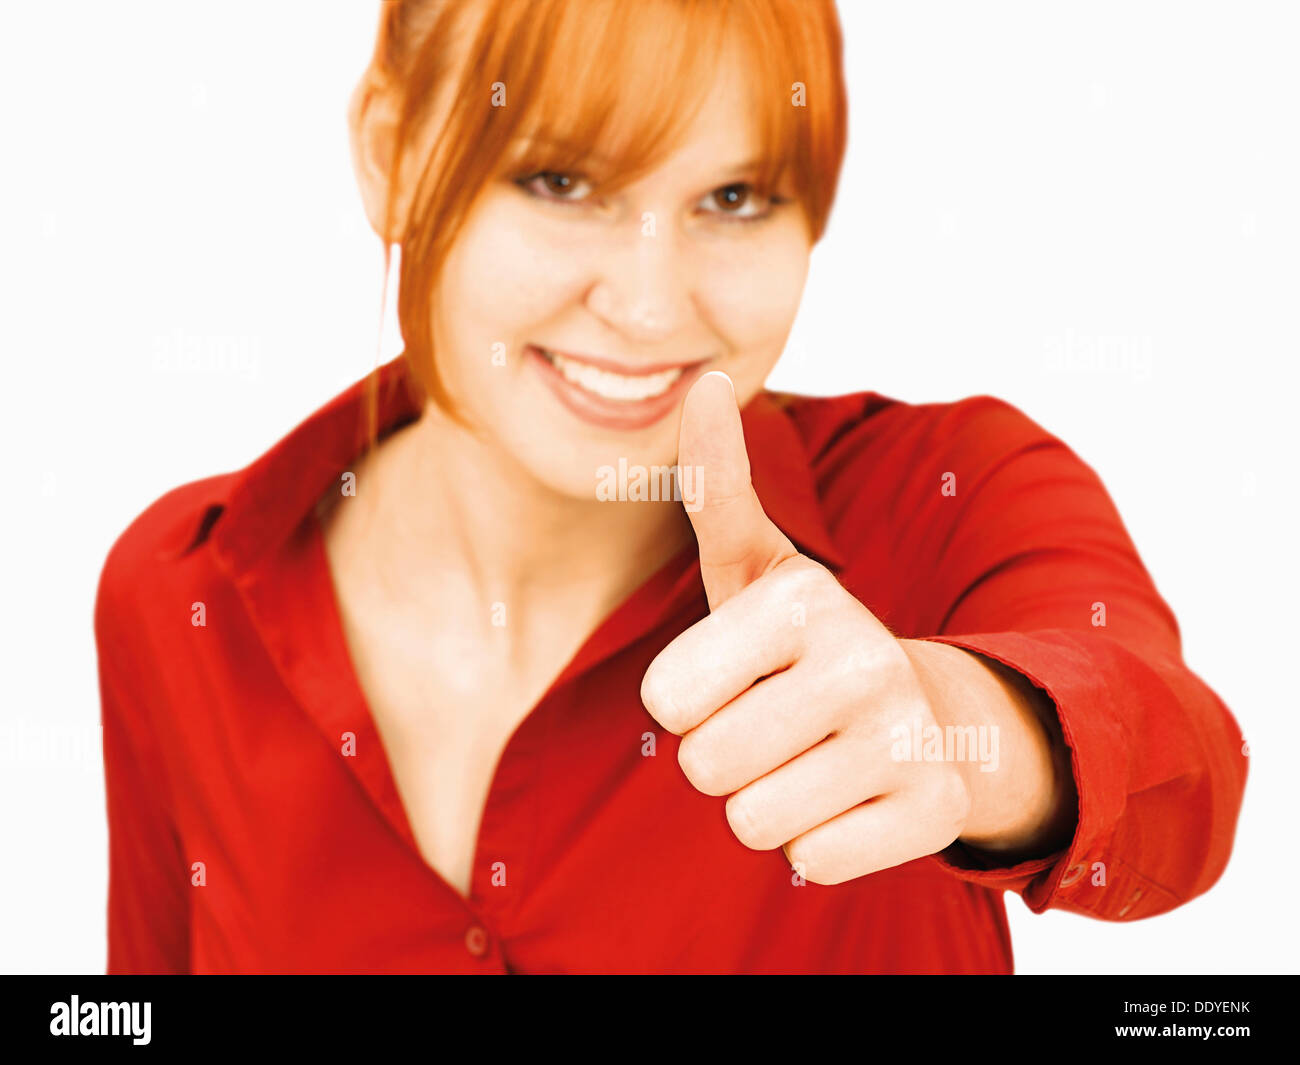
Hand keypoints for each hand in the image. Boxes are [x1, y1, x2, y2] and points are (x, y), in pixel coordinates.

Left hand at [640, 372, 975, 885]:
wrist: (925, 711)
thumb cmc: (805, 642)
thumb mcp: (755, 564)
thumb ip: (714, 482)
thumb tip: (702, 381)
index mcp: (803, 600)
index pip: (666, 700)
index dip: (690, 698)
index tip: (740, 675)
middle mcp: (863, 663)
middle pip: (704, 766)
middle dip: (726, 754)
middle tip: (779, 720)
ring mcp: (906, 742)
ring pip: (753, 821)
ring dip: (770, 798)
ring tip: (813, 755)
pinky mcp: (935, 813)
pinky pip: (812, 860)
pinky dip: (820, 840)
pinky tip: (852, 795)